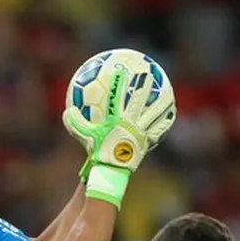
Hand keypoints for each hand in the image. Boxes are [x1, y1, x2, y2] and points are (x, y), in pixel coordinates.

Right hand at [63, 66, 175, 206]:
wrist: (112, 170)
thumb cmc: (97, 152)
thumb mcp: (84, 136)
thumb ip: (75, 123)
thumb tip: (68, 111)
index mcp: (116, 120)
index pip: (116, 97)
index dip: (118, 83)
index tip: (120, 70)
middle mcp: (130, 124)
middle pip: (140, 101)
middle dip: (144, 86)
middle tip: (149, 74)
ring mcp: (141, 132)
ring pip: (154, 114)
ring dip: (161, 102)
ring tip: (169, 93)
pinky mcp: (147, 141)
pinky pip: (159, 129)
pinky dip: (165, 121)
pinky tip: (171, 113)